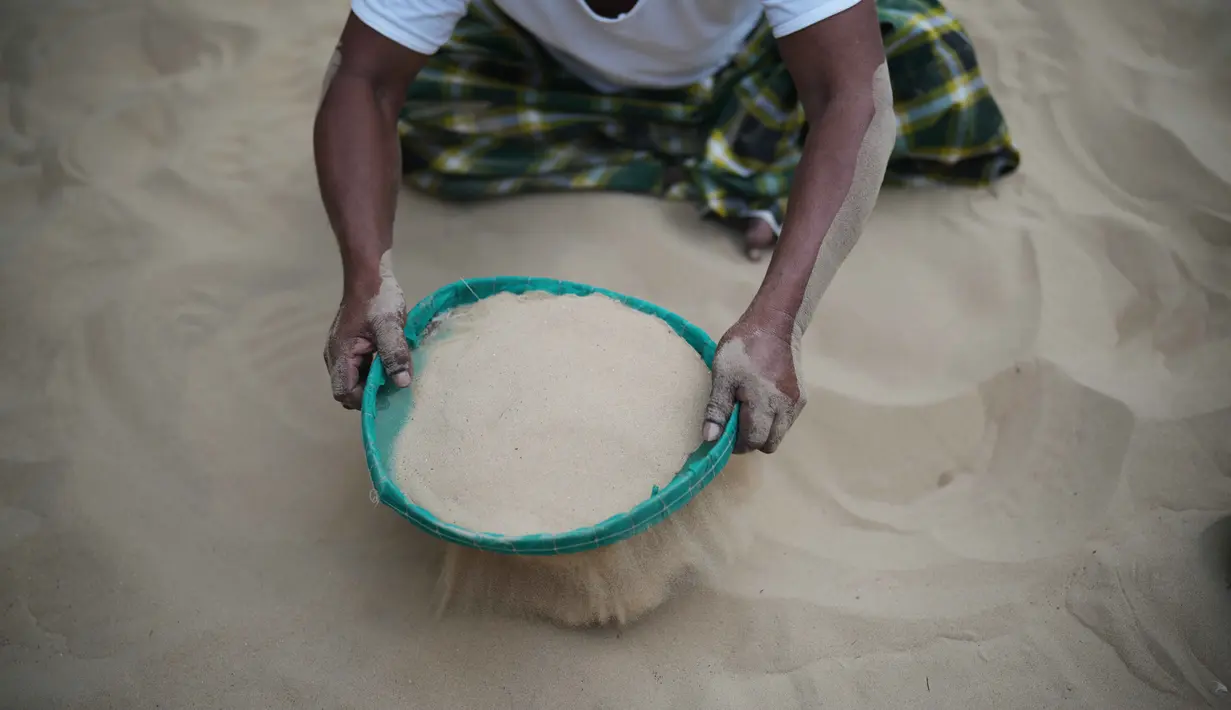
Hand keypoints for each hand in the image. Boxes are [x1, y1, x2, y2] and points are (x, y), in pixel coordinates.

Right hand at [324, 269, 410, 409]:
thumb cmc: (378, 299)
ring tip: (396, 377)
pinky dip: (375, 371)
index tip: (388, 396)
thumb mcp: (390, 326)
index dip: (365, 400)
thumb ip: (394, 354)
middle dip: (371, 393)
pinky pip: (360, 368)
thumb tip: (402, 383)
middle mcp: (335, 356)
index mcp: (339, 354)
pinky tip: (392, 364)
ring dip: (374, 382)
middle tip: (395, 388)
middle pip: (349, 389)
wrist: (371, 276)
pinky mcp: (351, 346)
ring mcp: (342, 351)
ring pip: (356, 379)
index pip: (344, 392)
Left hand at [702, 314, 805, 453]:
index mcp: (764, 402)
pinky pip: (787, 421)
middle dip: (752, 440)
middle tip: (737, 422)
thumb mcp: (723, 376)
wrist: (775, 324)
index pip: (753, 441)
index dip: (737, 443)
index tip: (726, 432)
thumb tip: (710, 439)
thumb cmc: (743, 348)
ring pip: (780, 434)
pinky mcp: (802, 397)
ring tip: (750, 409)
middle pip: (769, 444)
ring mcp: (796, 403)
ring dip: (764, 430)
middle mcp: (785, 407)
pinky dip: (774, 419)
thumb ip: (718, 409)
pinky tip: (763, 401)